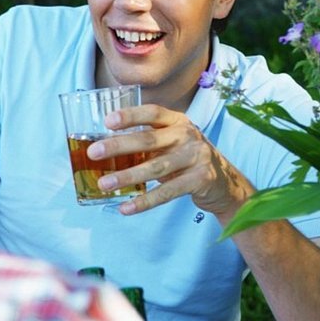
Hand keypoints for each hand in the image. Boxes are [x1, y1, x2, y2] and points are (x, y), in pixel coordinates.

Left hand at [87, 104, 254, 218]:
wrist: (225, 182)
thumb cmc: (187, 159)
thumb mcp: (172, 144)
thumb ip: (148, 142)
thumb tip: (105, 150)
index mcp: (178, 121)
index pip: (152, 112)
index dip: (130, 115)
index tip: (107, 121)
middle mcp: (188, 135)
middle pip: (149, 140)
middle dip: (118, 146)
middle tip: (93, 153)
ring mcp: (197, 157)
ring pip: (155, 168)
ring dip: (127, 177)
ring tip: (104, 184)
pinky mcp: (201, 179)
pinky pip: (167, 192)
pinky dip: (145, 201)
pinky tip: (126, 207)